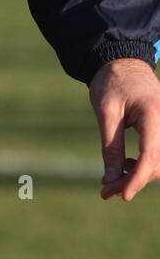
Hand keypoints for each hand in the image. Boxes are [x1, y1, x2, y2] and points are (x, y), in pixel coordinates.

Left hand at [88, 56, 159, 200]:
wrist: (123, 63)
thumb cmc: (112, 82)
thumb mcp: (105, 112)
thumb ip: (111, 146)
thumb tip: (112, 179)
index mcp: (154, 113)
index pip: (151, 154)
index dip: (138, 178)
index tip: (122, 195)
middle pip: (156, 163)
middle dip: (133, 180)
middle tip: (105, 191)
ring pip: (159, 162)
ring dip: (138, 176)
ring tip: (110, 181)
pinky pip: (158, 154)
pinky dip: (143, 165)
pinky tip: (124, 166)